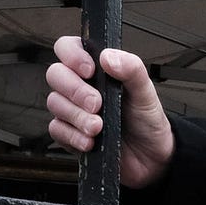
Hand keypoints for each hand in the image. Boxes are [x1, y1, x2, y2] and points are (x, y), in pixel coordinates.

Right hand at [45, 35, 175, 188]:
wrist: (150, 156)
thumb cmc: (146, 119)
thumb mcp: (146, 92)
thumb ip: (132, 69)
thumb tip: (109, 56)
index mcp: (97, 69)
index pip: (68, 47)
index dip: (72, 55)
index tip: (90, 70)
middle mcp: (81, 86)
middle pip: (55, 74)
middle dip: (74, 89)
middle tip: (96, 103)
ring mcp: (73, 109)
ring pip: (55, 103)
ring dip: (76, 116)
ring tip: (98, 126)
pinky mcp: (70, 133)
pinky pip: (57, 130)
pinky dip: (73, 136)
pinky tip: (90, 140)